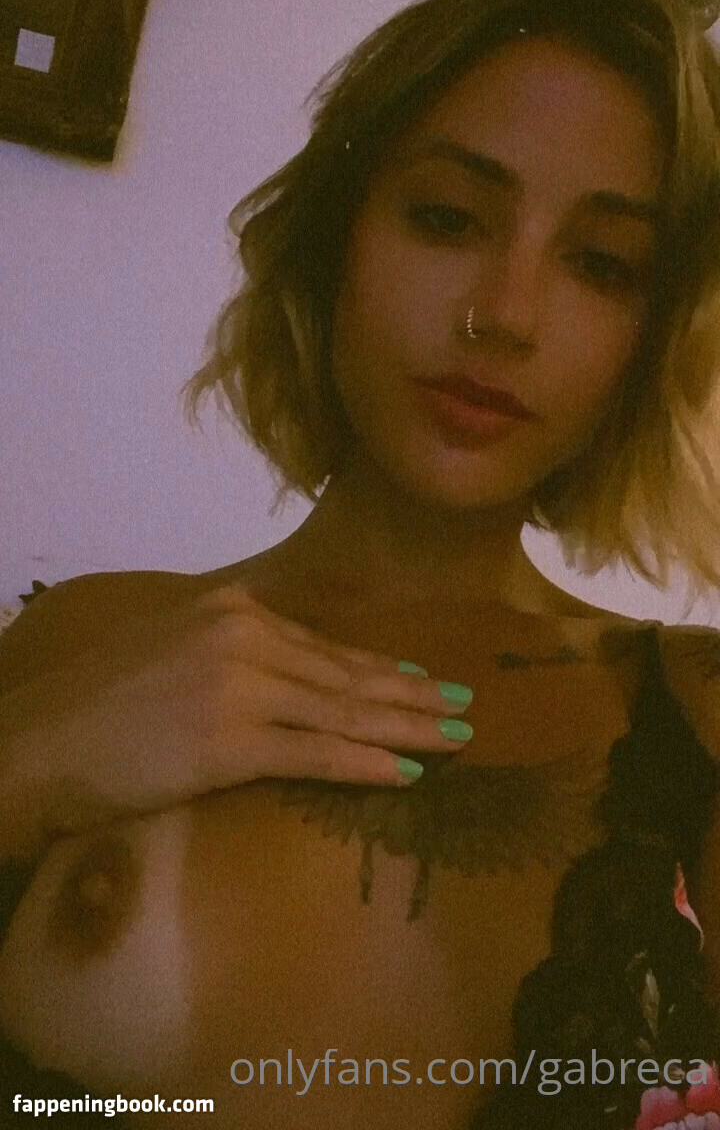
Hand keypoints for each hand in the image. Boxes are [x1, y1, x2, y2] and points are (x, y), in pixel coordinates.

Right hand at [4, 582, 472, 855]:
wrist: (40, 741)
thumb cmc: (100, 702)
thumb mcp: (173, 646)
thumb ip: (233, 649)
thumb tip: (290, 674)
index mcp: (234, 608)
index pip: (327, 646)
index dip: (382, 670)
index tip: (424, 682)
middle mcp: (247, 635)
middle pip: (349, 674)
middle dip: (412, 697)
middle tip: (465, 709)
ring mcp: (243, 685)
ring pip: (346, 711)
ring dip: (408, 729)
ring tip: (455, 739)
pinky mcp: (232, 740)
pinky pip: (317, 753)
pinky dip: (368, 764)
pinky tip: (407, 774)